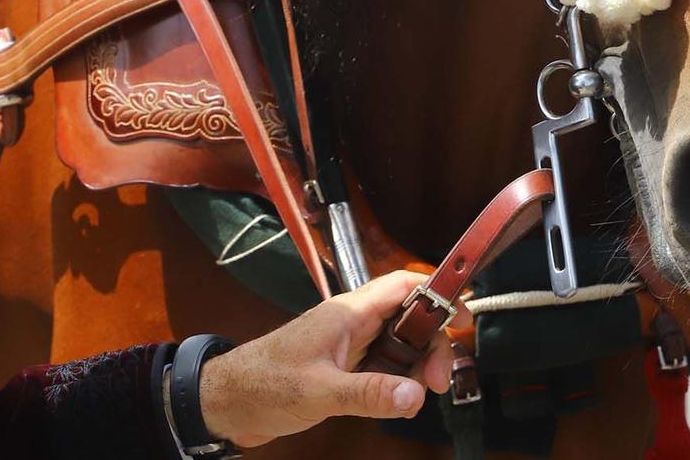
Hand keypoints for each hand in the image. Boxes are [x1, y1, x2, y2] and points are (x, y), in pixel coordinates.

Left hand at [196, 270, 464, 448]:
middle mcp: (351, 324)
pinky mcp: (342, 368)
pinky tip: (398, 399)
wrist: (226, 402)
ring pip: (398, 344)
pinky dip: (397, 380)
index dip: (436, 293)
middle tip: (439, 380)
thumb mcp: (320, 392)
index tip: (462, 315)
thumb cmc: (262, 384)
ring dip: (416, 366)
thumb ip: (369, 393)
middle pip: (408, 319)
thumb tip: (415, 395)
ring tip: (421, 394)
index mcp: (346, 313)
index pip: (402, 286)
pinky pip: (382, 365)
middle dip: (432, 345)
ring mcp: (347, 346)